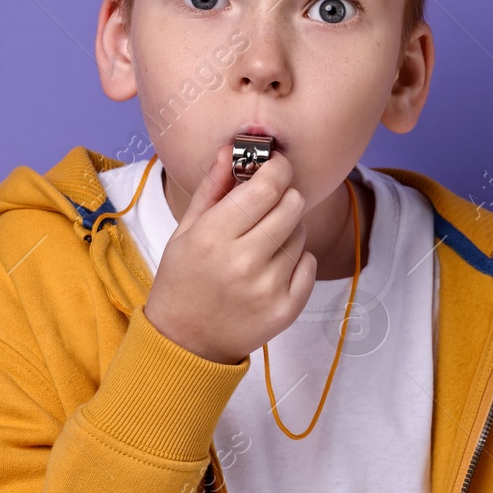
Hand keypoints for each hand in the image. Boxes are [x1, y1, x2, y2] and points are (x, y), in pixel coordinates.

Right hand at [142, 139, 317, 364]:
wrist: (185, 342)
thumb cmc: (183, 280)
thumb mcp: (186, 231)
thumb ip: (212, 188)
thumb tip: (232, 150)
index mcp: (212, 237)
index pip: (267, 187)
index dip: (278, 169)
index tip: (276, 166)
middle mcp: (242, 262)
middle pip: (292, 205)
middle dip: (284, 197)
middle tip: (268, 206)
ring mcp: (267, 288)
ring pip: (301, 233)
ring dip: (287, 230)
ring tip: (261, 245)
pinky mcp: (286, 309)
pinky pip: (309, 263)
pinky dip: (296, 260)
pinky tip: (271, 268)